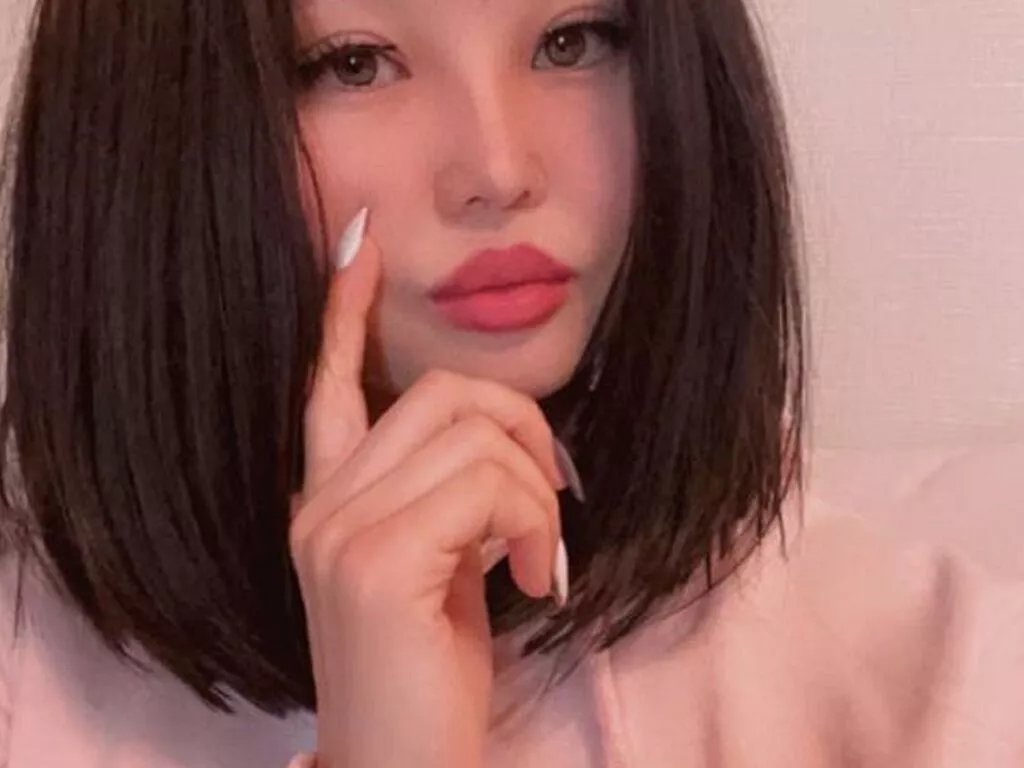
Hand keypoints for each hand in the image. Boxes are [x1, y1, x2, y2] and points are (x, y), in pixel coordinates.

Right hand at [289, 209, 569, 767]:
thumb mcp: (437, 567)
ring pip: (476, 434)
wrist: (401, 763)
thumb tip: (497, 442)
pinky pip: (489, 487)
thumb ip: (444, 495)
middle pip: (443, 394)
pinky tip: (534, 584)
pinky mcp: (377, 558)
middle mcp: (321, 504)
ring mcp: (341, 528)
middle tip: (546, 509)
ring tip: (537, 561)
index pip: (328, 386)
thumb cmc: (429, 672)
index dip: (343, 313)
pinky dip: (535, 527)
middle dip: (522, 432)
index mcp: (329, 500)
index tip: (361, 242)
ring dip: (535, 496)